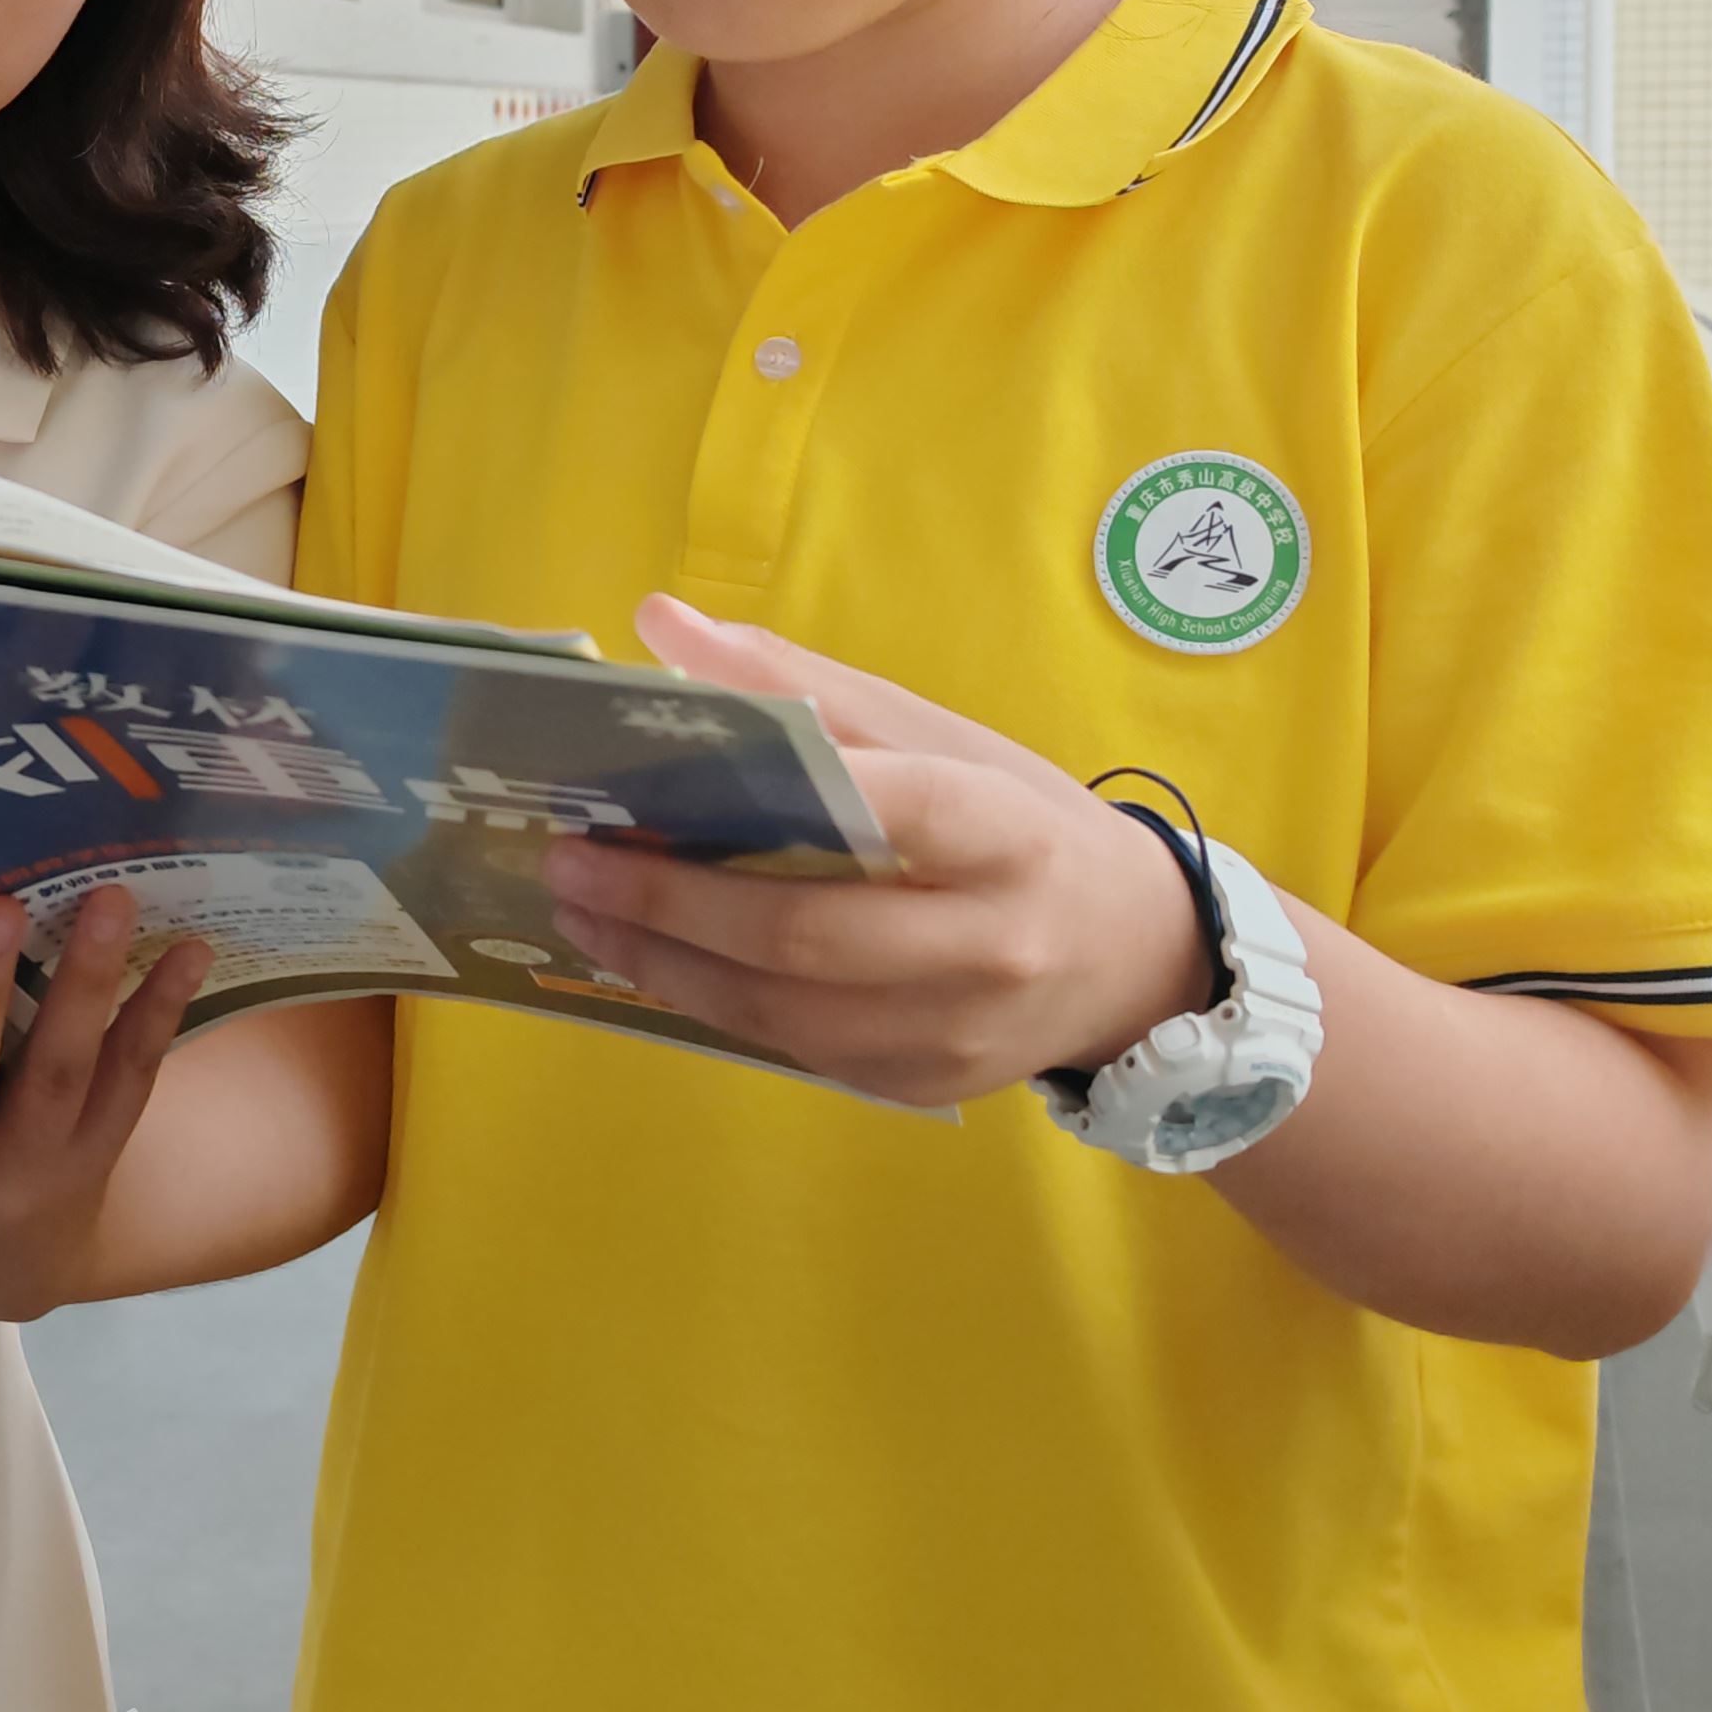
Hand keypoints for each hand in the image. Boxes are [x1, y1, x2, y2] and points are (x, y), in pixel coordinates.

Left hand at [537, 598, 1216, 1107]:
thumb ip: (804, 687)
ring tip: (583, 915)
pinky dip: (715, 1007)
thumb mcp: (943, 737)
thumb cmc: (1024, 826)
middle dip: (670, 905)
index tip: (635, 792)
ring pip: (787, 1013)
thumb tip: (664, 625)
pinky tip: (655, 963)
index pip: (885, 808)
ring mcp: (959, 1031)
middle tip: (570, 865)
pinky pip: (801, 1051)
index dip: (759, 799)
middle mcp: (991, 944)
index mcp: (1004, 833)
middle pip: (807, 933)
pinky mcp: (925, 1087)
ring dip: (668, 966)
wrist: (1141, 961)